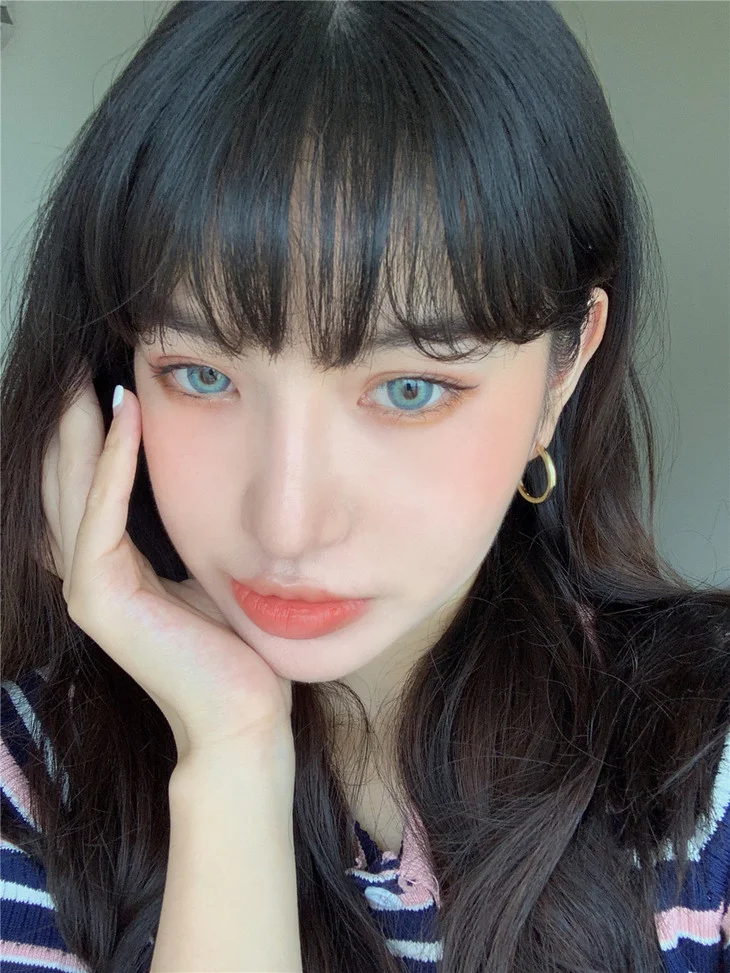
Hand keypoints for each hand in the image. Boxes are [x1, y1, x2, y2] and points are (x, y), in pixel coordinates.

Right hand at [41, 376, 293, 763]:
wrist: (241, 712)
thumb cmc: (232, 645)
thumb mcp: (202, 572)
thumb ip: (182, 534)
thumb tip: (201, 487)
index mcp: (109, 569)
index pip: (85, 487)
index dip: (88, 434)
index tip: (108, 379)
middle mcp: (87, 574)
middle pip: (65, 479)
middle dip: (70, 418)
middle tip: (80, 359)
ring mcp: (86, 588)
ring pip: (71, 487)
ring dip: (78, 425)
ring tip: (86, 371)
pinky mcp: (99, 599)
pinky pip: (99, 514)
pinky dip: (110, 460)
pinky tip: (124, 414)